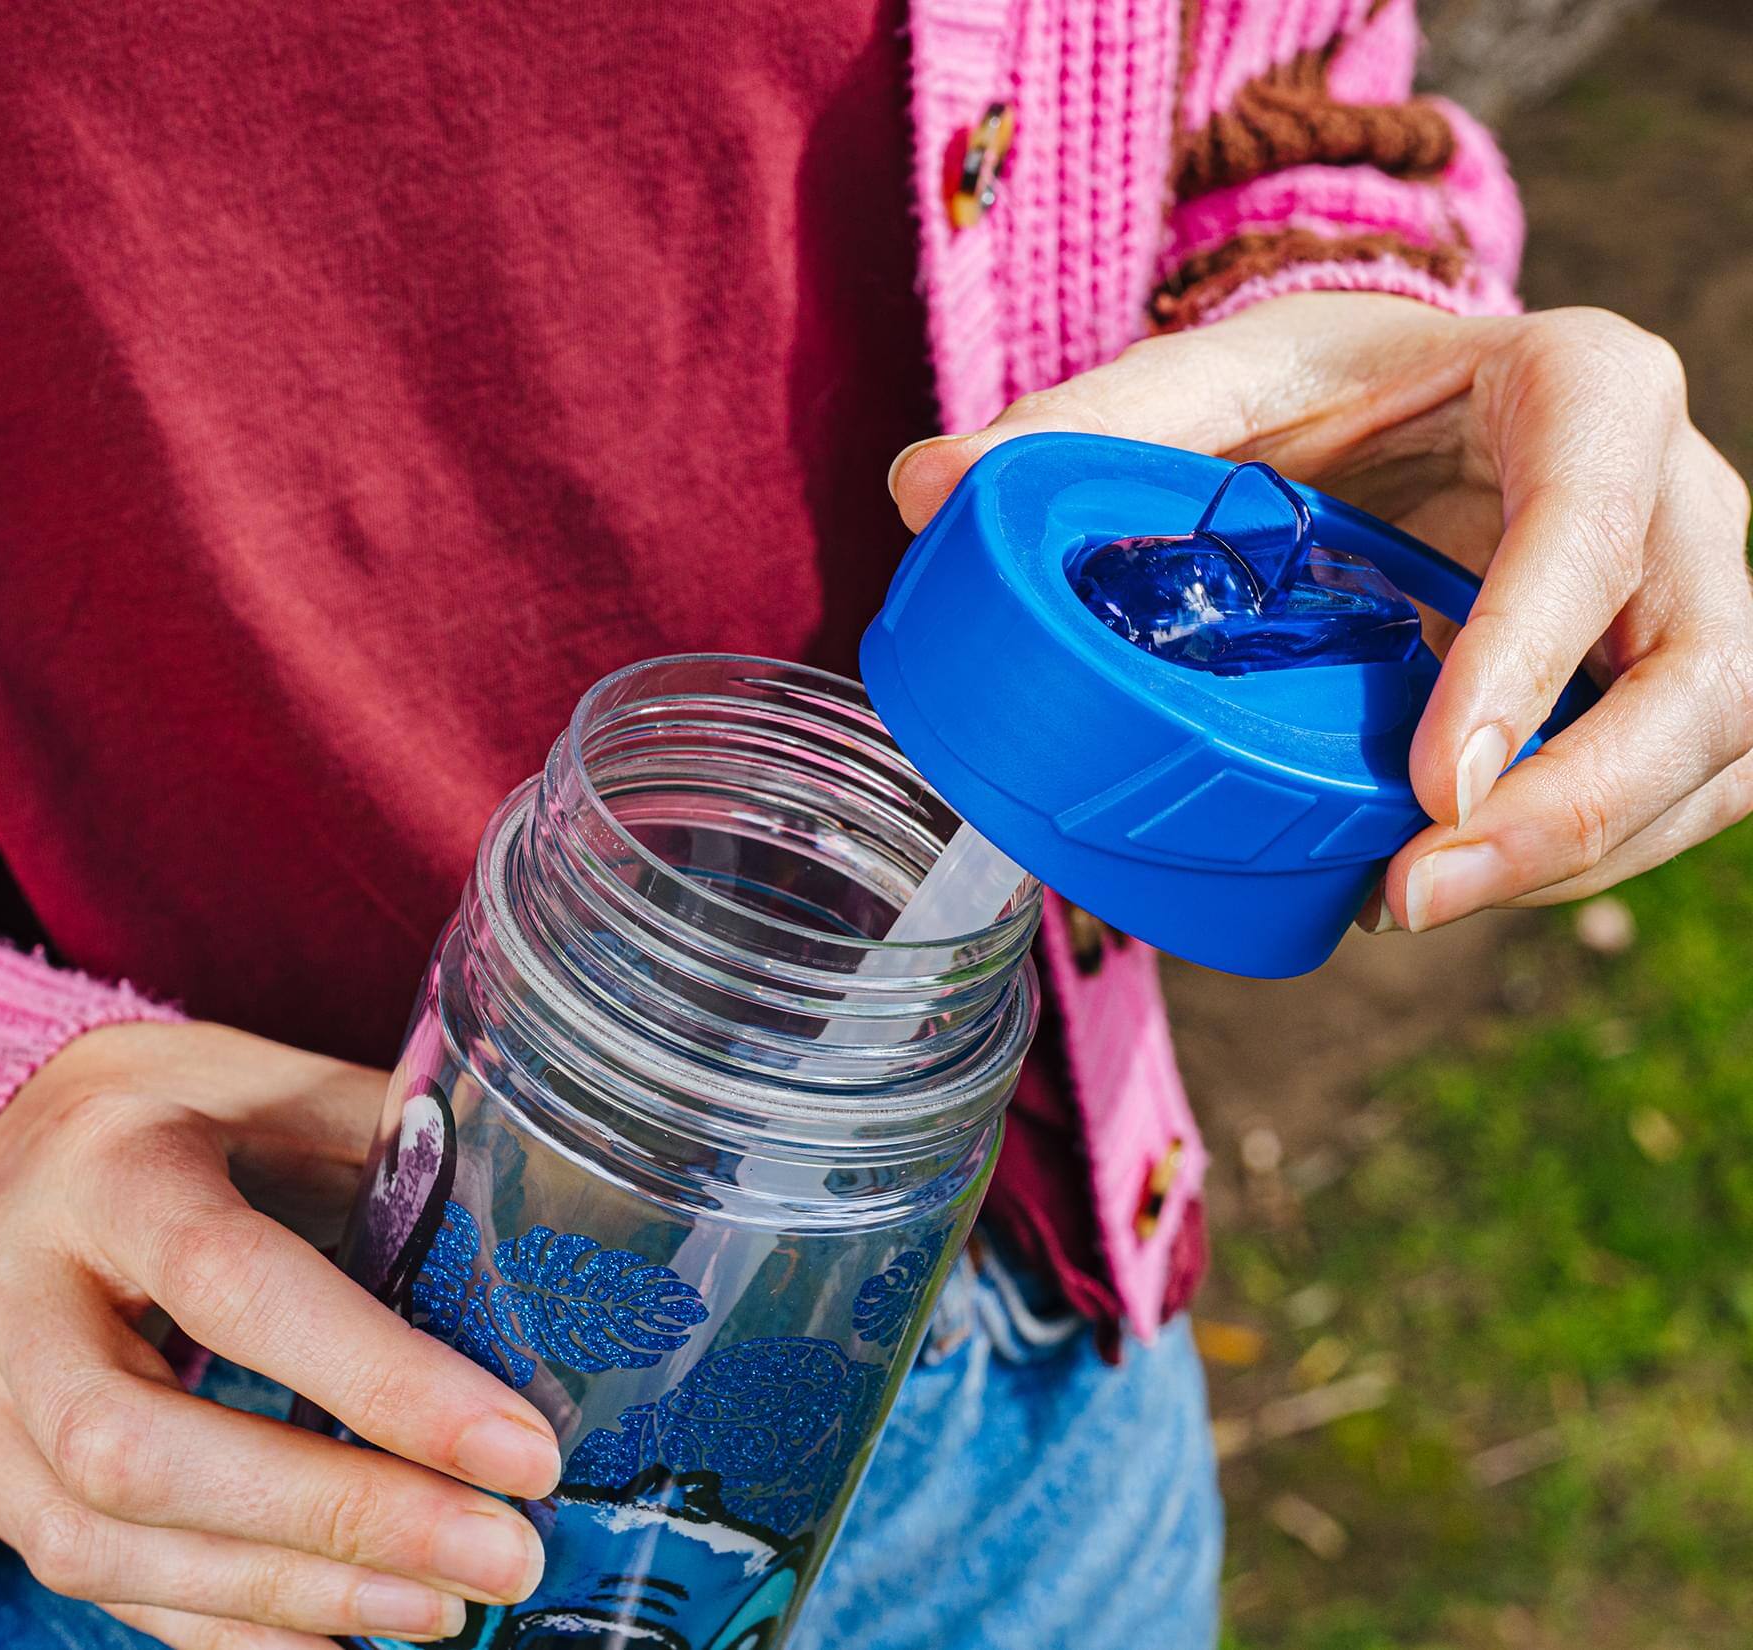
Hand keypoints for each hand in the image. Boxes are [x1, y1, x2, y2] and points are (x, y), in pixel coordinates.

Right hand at [0, 1021, 559, 1649]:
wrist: (12, 1126)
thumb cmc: (191, 1106)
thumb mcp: (292, 1090)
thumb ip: (400, 1167)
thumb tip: (540, 1284)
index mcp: (108, 1160)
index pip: (236, 1282)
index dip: (381, 1380)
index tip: (521, 1452)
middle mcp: (8, 1277)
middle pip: (140, 1447)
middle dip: (340, 1518)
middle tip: (500, 1557)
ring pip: (98, 1539)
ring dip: (291, 1594)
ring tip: (442, 1608)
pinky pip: (83, 1575)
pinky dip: (219, 1625)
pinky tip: (336, 1637)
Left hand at [890, 293, 1752, 931]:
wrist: (1420, 408)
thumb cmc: (1328, 391)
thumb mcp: (1223, 384)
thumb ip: (1088, 423)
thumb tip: (921, 487)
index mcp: (1581, 387)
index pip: (1595, 519)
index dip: (1528, 654)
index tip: (1427, 783)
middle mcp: (1676, 495)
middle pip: (1700, 674)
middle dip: (1573, 807)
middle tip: (1411, 895)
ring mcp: (1695, 597)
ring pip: (1706, 758)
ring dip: (1571, 858)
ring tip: (1404, 908)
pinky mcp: (1672, 683)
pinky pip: (1676, 799)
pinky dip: (1568, 861)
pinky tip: (1440, 885)